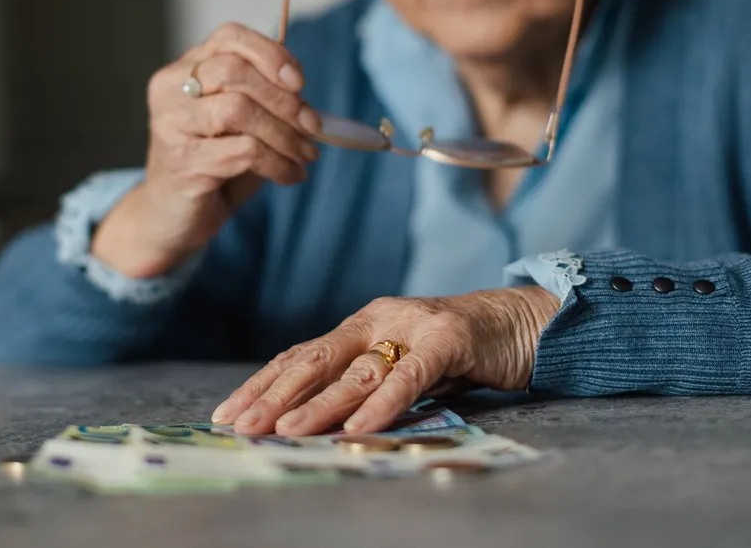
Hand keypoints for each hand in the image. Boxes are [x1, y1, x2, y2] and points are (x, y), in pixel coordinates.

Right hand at [91, 22, 320, 278]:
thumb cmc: (211, 164)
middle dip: (284, 100)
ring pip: (238, 109)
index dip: (271, 54)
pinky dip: (277, 164)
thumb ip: (262, 97)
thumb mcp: (238, 122)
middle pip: (235, 71)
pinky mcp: (181, 161)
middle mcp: (170, 89)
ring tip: (304, 155)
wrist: (171, 216)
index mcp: (183, 70)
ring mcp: (171, 124)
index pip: (229, 37)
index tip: (300, 83)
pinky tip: (289, 176)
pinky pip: (243, 152)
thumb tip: (305, 95)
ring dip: (284, 135)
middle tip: (313, 127)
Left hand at [211, 287, 559, 435]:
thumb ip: (362, 385)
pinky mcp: (449, 340)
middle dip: (273, 395)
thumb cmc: (457, 353)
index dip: (261, 384)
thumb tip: (307, 422)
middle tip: (241, 425)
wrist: (523, 324)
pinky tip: (359, 427)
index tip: (227, 413)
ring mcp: (412, 326)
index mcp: (360, 325)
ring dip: (318, 405)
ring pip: (356, 371)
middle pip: (315, 360)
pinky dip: (382, 404)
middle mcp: (379, 320)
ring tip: (285, 431)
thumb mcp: (400, 367)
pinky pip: (410, 377)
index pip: (300, 356)